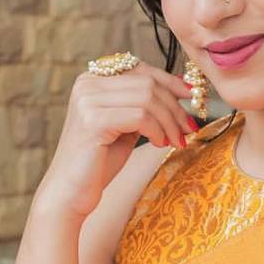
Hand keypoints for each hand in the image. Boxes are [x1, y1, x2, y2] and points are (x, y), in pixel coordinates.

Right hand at [36, 60, 198, 219]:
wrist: (71, 193)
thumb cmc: (99, 162)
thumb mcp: (125, 126)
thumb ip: (143, 106)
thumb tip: (182, 89)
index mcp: (92, 79)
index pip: (140, 70)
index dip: (170, 81)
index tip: (193, 96)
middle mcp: (87, 84)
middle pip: (147, 83)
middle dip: (174, 107)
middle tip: (189, 128)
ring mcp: (88, 100)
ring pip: (147, 98)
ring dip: (169, 121)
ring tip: (175, 140)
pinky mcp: (93, 121)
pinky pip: (140, 116)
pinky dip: (157, 130)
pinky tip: (159, 144)